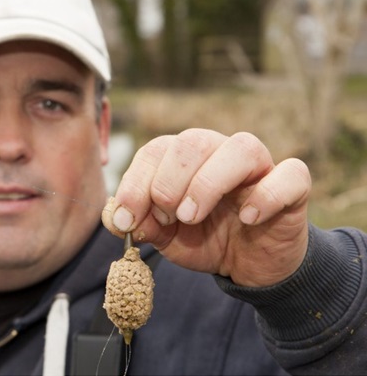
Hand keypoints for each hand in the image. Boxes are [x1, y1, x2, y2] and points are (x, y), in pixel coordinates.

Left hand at [102, 129, 311, 286]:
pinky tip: (248, 218)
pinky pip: (290, 175)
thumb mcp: (166, 237)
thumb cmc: (206, 240)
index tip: (126, 219)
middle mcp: (220, 153)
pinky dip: (267, 195)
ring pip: (240, 147)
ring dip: (207, 183)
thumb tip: (114, 216)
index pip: (155, 150)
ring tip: (192, 217)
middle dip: (168, 182)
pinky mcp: (293, 187)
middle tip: (167, 218)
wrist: (250, 265)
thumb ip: (142, 224)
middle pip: (192, 141)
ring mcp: (259, 167)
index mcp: (185, 159)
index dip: (135, 183)